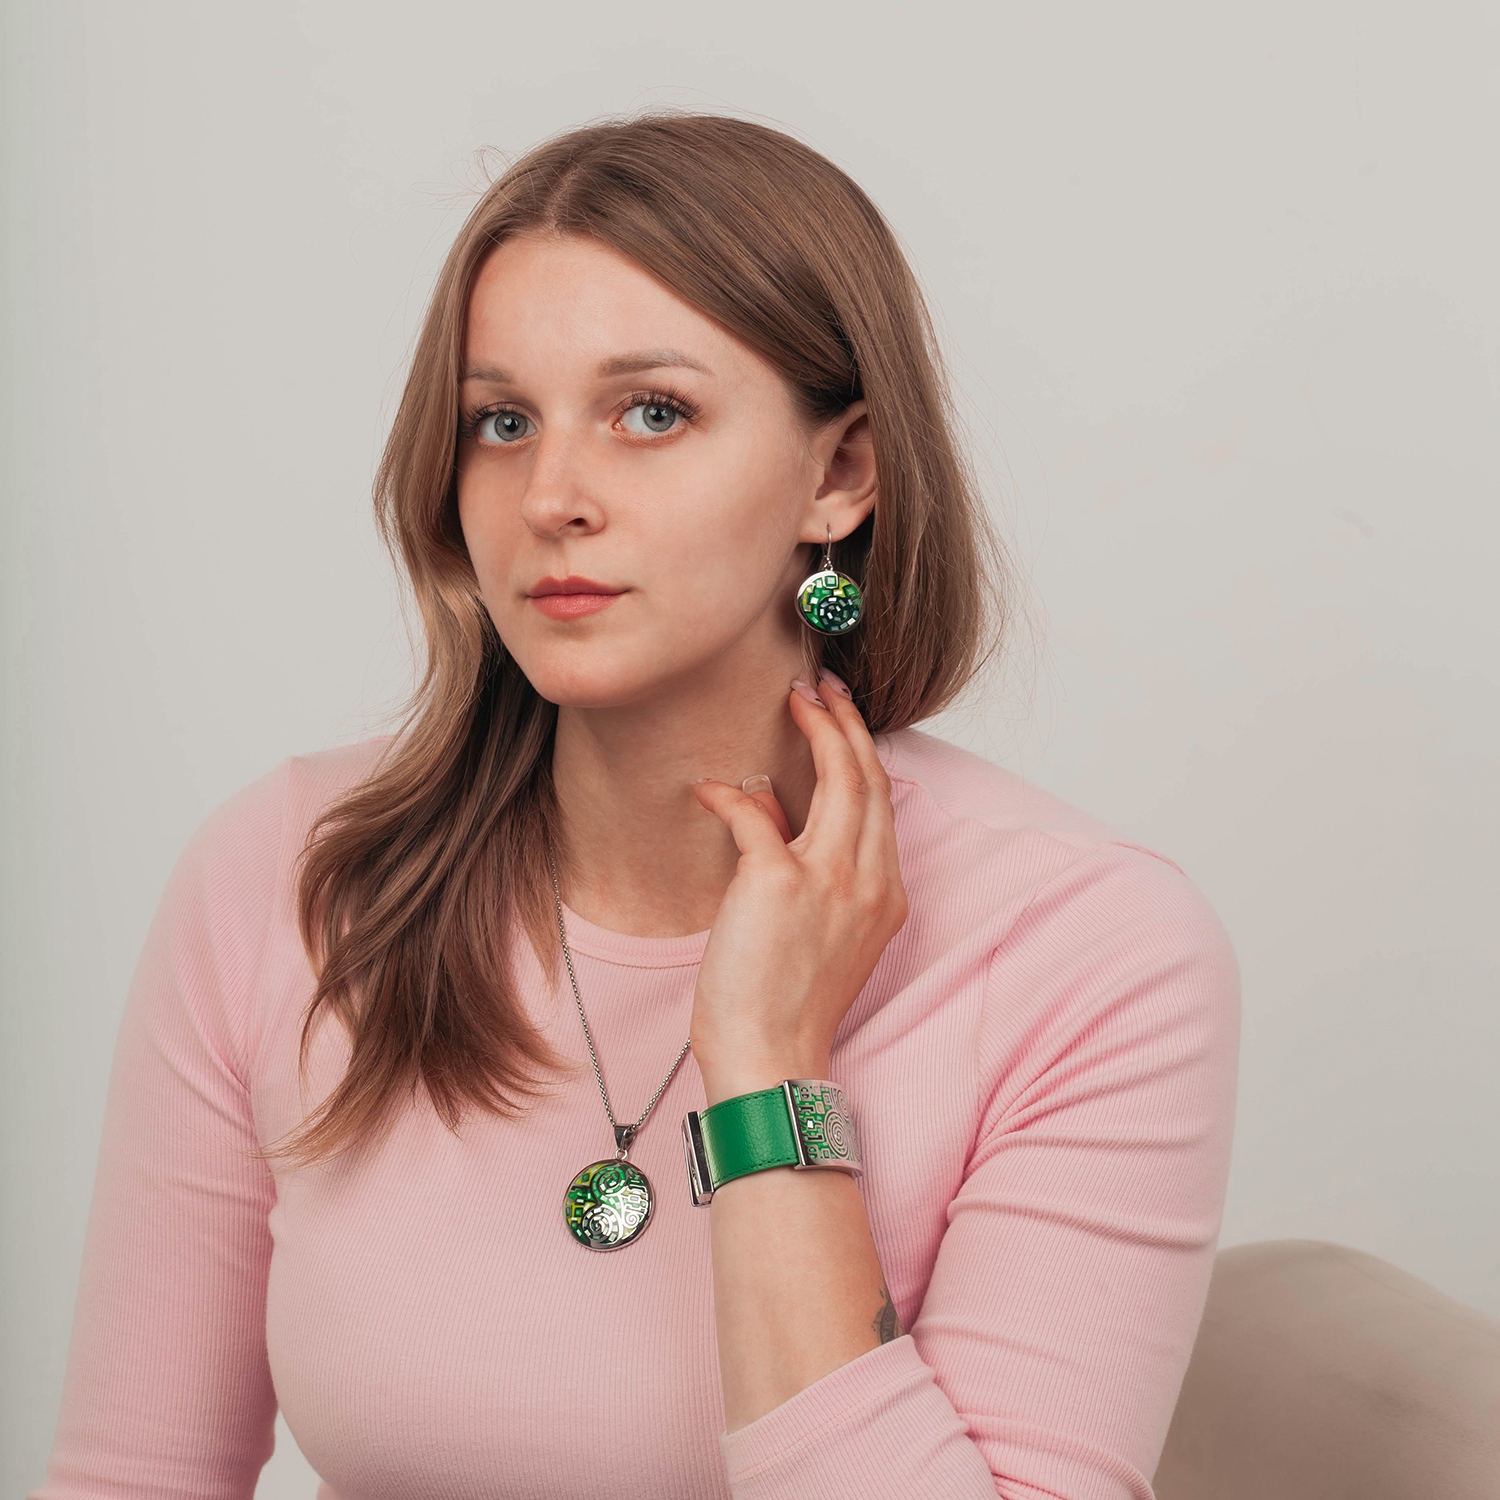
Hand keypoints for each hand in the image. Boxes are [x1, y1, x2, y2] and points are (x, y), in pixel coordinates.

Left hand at [689, 670, 907, 1103]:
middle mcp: (869, 881)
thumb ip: (807, 868)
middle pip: (869, 777)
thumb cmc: (784, 1004)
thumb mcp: (816, 932)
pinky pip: (755, 814)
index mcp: (885, 895)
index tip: (842, 715)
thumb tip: (772, 809)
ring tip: (795, 697)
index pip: (882, 803)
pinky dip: (731, 796)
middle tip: (820, 686)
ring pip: (839, 778)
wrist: (769, 1059)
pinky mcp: (778, 883)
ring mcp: (829, 880)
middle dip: (847, 721)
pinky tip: (708, 789)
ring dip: (817, 728)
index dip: (863, 750)